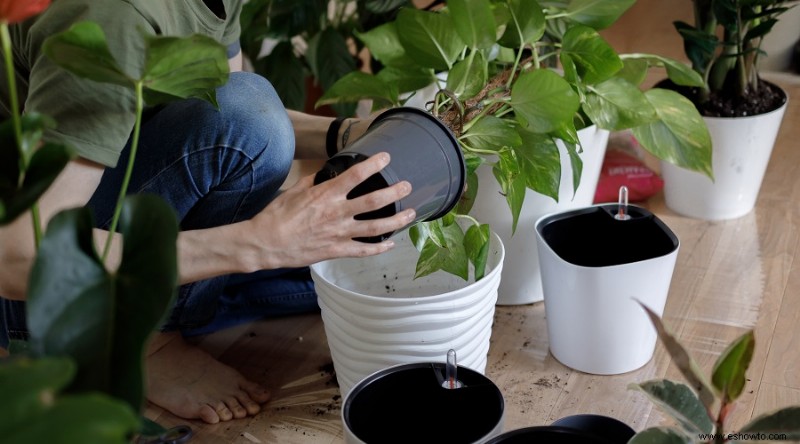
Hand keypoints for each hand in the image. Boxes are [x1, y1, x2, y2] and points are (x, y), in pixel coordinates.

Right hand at [248, 152, 414, 268]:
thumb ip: (313, 181)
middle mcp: (337, 212)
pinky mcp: (336, 250)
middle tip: (407, 186)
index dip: (374, 164)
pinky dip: (379, 248)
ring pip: (376, 226)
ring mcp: (339, 233)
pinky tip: (391, 244)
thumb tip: (323, 172)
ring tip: (411, 213)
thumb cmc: (276, 216)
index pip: (356, 175)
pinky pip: (363, 250)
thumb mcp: (294, 191)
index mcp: (326, 194)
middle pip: (374, 200)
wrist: (266, 243)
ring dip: (396, 220)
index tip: (385, 157)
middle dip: (395, 192)